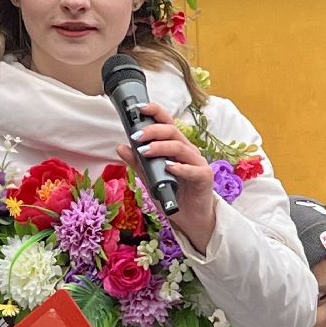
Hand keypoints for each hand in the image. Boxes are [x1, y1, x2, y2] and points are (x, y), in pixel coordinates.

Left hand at [115, 102, 216, 253]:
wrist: (190, 218)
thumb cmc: (172, 194)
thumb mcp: (150, 177)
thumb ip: (137, 162)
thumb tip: (121, 146)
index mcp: (176, 147)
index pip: (167, 123)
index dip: (154, 112)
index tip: (138, 108)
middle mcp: (188, 151)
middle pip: (172, 131)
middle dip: (152, 130)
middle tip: (136, 136)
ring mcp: (197, 163)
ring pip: (180, 147)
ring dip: (160, 147)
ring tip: (144, 152)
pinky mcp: (204, 177)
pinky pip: (192, 169)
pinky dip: (179, 167)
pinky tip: (168, 167)